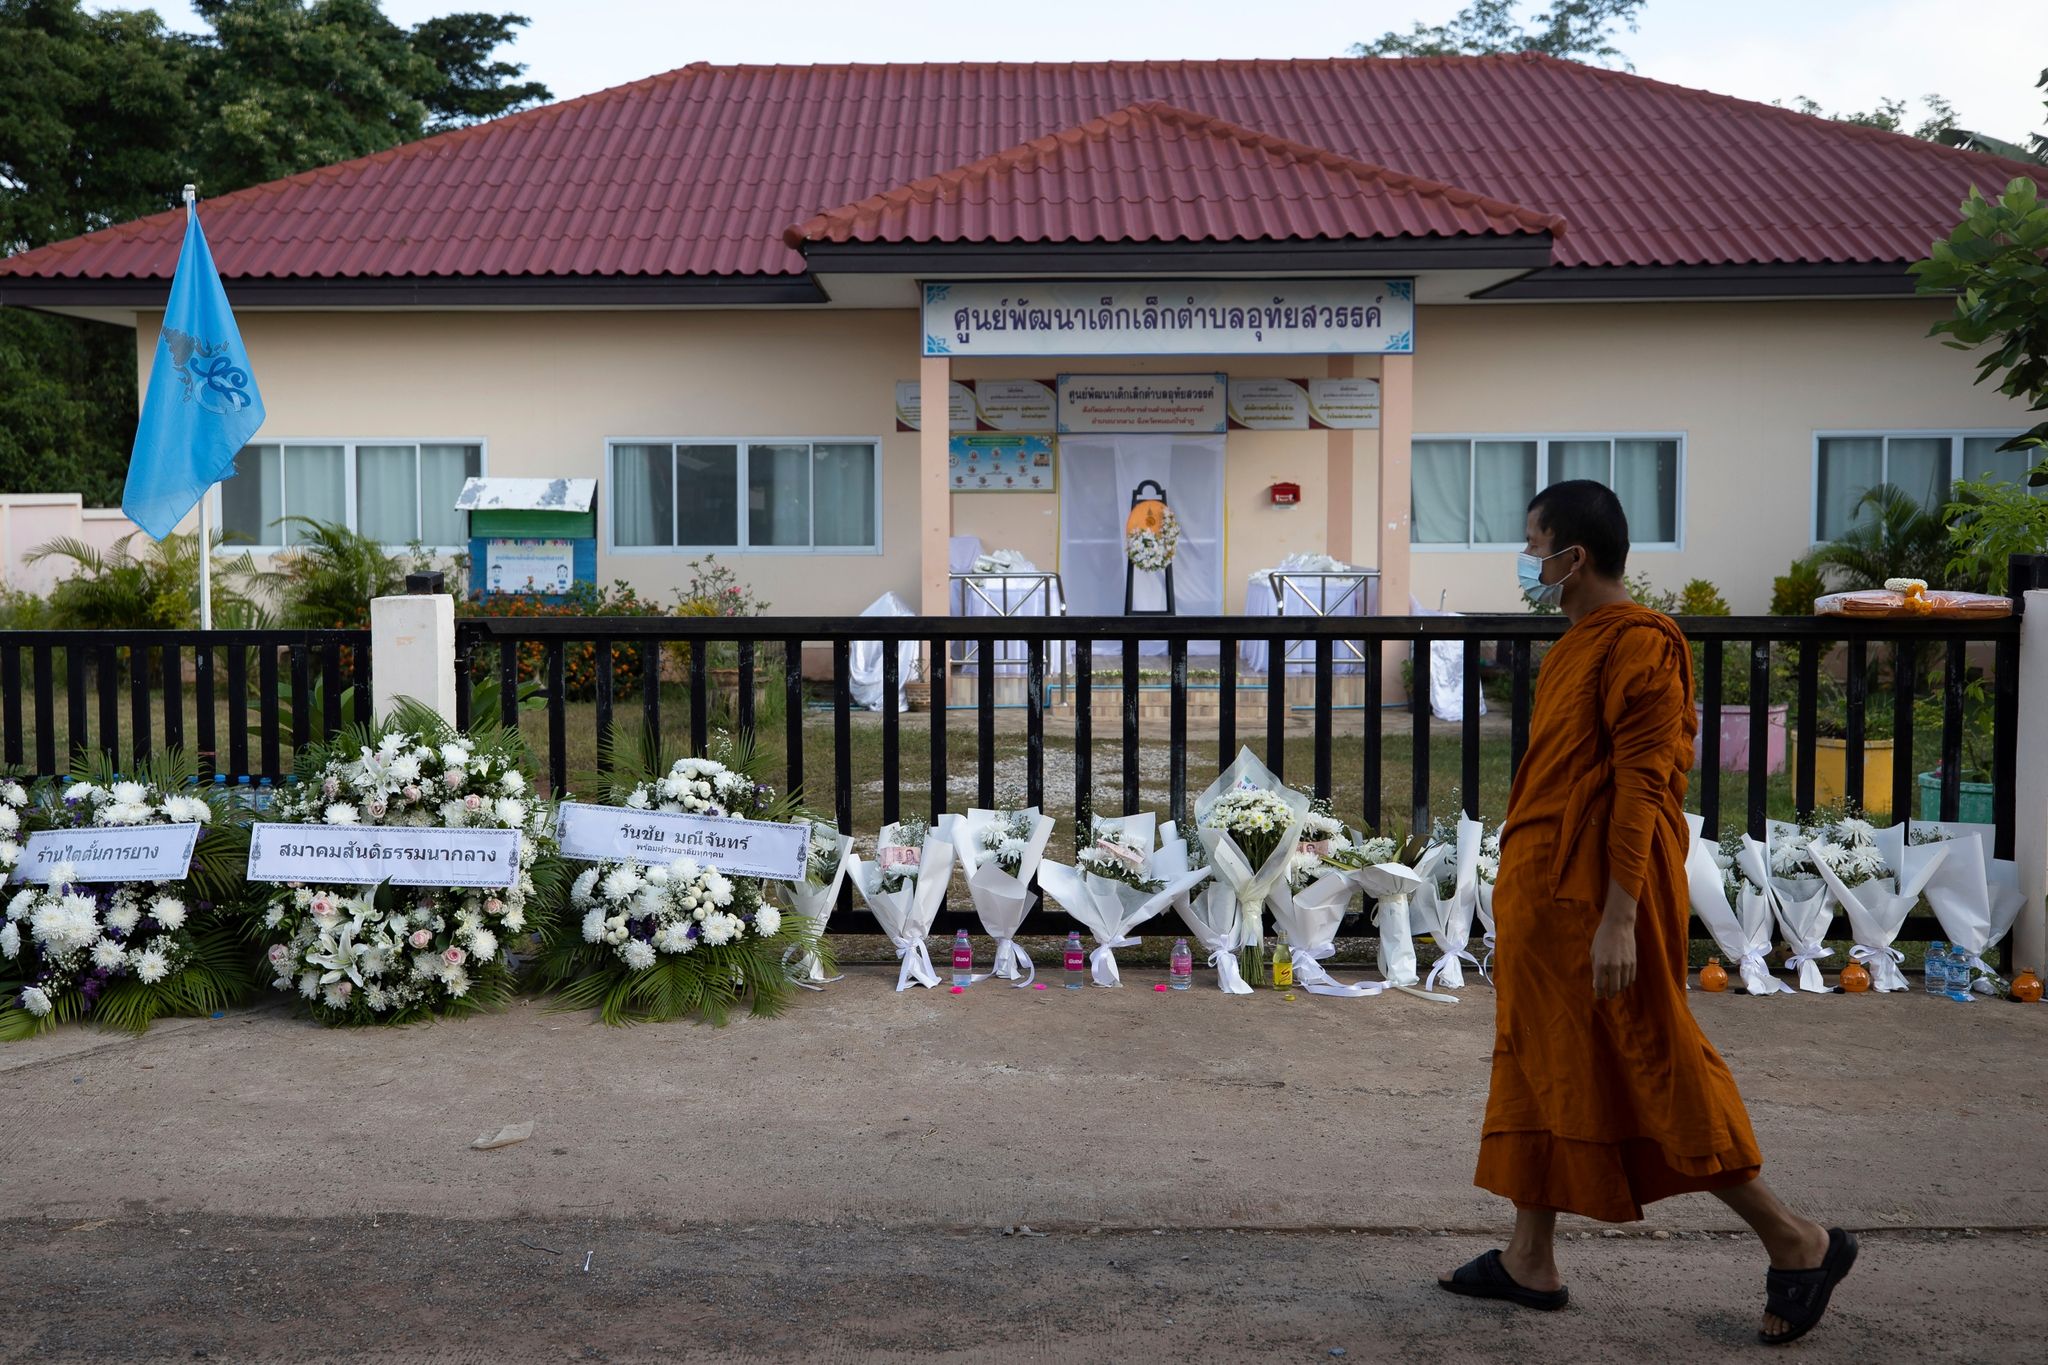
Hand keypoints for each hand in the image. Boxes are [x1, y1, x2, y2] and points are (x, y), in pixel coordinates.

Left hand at [1591, 884, 1637, 998]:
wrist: (1618, 925)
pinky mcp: (1633, 962)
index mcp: (1601, 964)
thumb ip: (1595, 970)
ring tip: (1614, 990)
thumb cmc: (1602, 938)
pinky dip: (1626, 982)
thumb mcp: (1594, 953)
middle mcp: (1614, 966)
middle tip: (1607, 996)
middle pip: (1613, 989)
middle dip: (1609, 994)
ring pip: (1623, 985)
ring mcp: (1625, 965)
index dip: (1599, 993)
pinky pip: (1631, 978)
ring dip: (1618, 989)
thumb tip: (1596, 985)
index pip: (1600, 986)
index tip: (1599, 995)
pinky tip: (1622, 981)